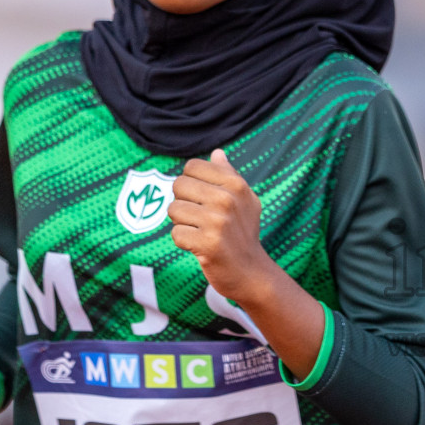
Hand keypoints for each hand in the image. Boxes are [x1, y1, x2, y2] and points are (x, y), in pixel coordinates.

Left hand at [170, 149, 273, 302]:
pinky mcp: (207, 243)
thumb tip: (217, 153)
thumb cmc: (243, 233)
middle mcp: (227, 199)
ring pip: (173, 210)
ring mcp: (218, 222)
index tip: (203, 199)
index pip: (191, 166)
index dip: (190, 183)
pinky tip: (200, 247)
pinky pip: (175, 233)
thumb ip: (229, 175)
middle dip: (183, 203)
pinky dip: (184, 242)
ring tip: (201, 232)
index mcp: (236, 184)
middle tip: (200, 219)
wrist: (251, 272)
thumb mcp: (244, 200)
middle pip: (178, 185)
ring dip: (182, 224)